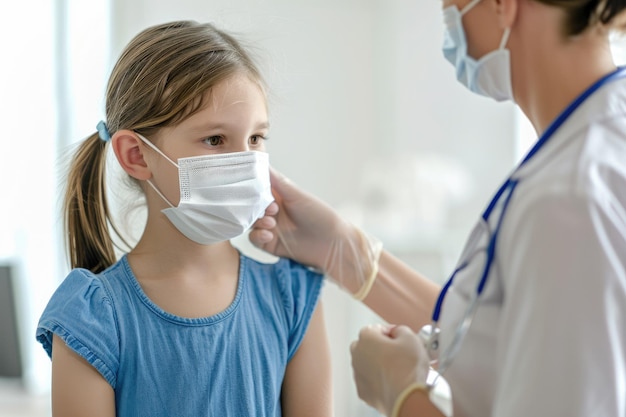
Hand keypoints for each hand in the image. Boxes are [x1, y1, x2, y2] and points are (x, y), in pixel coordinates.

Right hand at [249, 167, 381, 294]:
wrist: (332, 243)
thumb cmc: (319, 215)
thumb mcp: (297, 195)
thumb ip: (277, 181)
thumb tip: (261, 162)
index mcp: (278, 195)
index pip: (257, 188)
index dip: (252, 188)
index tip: (250, 188)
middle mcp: (272, 210)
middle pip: (250, 206)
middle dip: (254, 207)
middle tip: (270, 209)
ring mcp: (270, 227)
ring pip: (250, 222)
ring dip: (257, 222)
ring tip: (271, 223)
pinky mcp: (269, 243)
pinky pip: (254, 238)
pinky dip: (258, 235)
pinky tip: (269, 235)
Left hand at [350, 324, 429, 415]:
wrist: (407, 398)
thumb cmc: (407, 368)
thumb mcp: (411, 338)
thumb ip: (401, 330)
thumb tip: (397, 332)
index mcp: (366, 337)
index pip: (376, 329)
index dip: (390, 332)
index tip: (399, 338)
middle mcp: (357, 354)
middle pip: (368, 345)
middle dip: (380, 347)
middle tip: (398, 353)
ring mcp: (357, 374)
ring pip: (367, 364)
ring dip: (378, 364)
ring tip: (397, 369)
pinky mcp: (362, 391)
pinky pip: (369, 381)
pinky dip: (378, 380)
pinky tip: (392, 381)